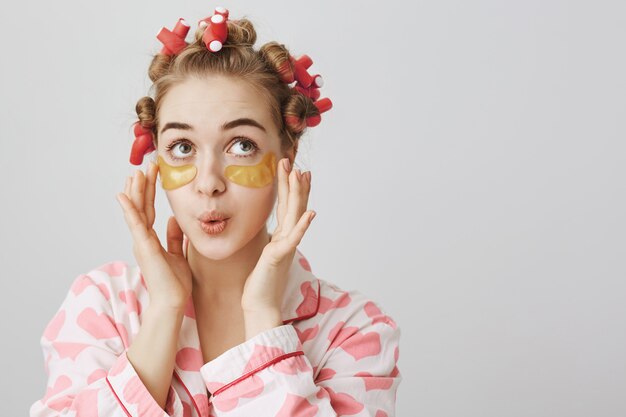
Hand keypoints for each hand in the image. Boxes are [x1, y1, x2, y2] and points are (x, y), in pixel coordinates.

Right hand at [116, 161, 191, 309]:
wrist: (172, 301)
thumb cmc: (174, 283)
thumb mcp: (177, 254)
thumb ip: (174, 237)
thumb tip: (174, 220)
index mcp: (150, 239)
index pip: (149, 210)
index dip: (150, 192)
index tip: (152, 174)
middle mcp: (143, 239)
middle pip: (141, 206)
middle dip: (143, 185)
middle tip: (146, 166)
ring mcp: (141, 242)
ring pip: (137, 211)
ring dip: (136, 191)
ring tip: (136, 173)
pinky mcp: (144, 247)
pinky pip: (135, 224)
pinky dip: (129, 209)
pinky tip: (123, 196)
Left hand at [241, 158, 315, 311]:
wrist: (260, 306)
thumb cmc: (259, 284)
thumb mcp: (265, 256)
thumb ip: (270, 243)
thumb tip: (271, 235)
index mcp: (281, 237)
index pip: (286, 207)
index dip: (288, 188)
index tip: (289, 168)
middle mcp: (287, 239)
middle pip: (293, 206)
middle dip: (293, 183)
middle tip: (294, 162)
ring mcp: (286, 246)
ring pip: (295, 215)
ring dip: (299, 194)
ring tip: (301, 175)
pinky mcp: (280, 256)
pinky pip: (294, 238)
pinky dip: (303, 225)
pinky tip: (310, 213)